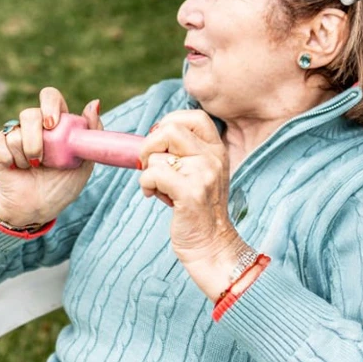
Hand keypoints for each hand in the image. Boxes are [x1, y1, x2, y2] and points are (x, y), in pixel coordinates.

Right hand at [0, 88, 101, 228]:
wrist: (38, 210)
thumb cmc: (61, 186)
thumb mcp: (83, 163)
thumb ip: (90, 133)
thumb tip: (95, 102)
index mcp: (55, 124)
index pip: (50, 97)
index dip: (49, 104)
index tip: (52, 125)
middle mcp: (34, 126)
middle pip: (29, 113)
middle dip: (35, 136)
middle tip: (40, 156)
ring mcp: (15, 135)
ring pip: (14, 132)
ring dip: (26, 157)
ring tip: (33, 168)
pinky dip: (10, 160)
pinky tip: (17, 168)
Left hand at [137, 110, 248, 299]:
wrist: (211, 245)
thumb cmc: (197, 209)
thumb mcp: (200, 173)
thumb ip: (184, 152)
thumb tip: (153, 134)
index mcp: (217, 150)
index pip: (194, 116)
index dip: (169, 123)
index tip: (161, 143)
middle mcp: (213, 157)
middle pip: (170, 128)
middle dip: (150, 145)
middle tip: (149, 164)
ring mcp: (203, 174)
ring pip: (157, 156)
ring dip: (148, 172)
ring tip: (159, 188)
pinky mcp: (190, 192)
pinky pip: (152, 174)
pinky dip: (145, 185)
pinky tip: (154, 196)